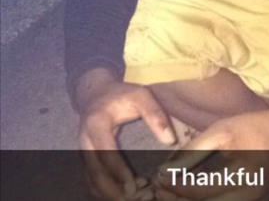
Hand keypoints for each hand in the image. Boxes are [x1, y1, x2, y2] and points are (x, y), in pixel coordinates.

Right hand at [76, 69, 175, 199]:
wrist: (96, 93)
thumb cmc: (121, 94)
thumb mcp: (141, 95)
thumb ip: (155, 114)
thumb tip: (170, 140)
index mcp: (96, 123)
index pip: (105, 152)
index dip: (118, 171)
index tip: (133, 186)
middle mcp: (85, 141)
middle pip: (95, 174)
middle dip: (113, 191)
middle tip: (135, 198)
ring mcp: (84, 152)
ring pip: (92, 181)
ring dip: (110, 194)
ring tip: (135, 197)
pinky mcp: (87, 159)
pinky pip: (93, 180)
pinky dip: (107, 190)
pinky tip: (126, 192)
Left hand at [154, 108, 268, 199]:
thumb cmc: (254, 127)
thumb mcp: (223, 131)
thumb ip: (196, 149)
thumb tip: (170, 166)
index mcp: (239, 180)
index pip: (196, 190)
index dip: (173, 186)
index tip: (157, 178)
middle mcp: (246, 200)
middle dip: (179, 200)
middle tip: (160, 190)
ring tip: (172, 194)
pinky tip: (193, 195)